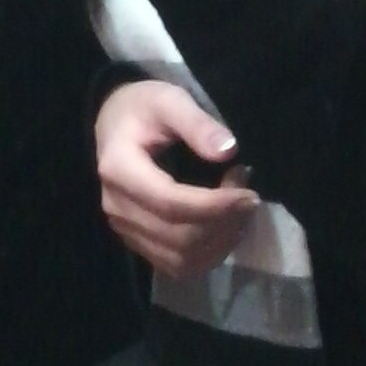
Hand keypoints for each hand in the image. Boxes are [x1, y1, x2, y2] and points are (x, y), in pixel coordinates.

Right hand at [96, 80, 258, 276]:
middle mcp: (117, 207)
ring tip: (239, 209)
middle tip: (247, 192)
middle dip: (224, 221)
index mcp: (119, 170)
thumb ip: (197, 124)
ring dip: (221, 241)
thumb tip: (229, 151)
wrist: (116, 123)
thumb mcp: (170, 100)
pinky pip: (177, 265)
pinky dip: (209, 254)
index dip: (216, 206)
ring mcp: (125, 229)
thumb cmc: (144, 108)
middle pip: (179, 237)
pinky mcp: (137, 242)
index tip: (250, 195)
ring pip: (182, 258)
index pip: (171, 204)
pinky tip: (225, 227)